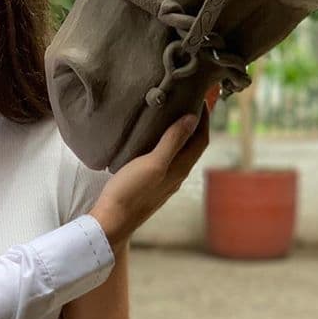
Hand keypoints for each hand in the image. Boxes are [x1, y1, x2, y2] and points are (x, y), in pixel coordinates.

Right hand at [89, 107, 208, 248]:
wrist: (112, 221)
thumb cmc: (130, 191)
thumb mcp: (153, 163)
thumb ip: (173, 141)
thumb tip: (193, 119)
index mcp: (181, 168)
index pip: (202, 139)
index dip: (205, 119)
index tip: (201, 98)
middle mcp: (177, 175)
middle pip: (193, 145)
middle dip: (195, 123)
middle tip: (188, 102)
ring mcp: (165, 181)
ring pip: (180, 152)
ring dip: (180, 133)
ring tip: (171, 115)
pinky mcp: (152, 183)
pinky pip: (167, 158)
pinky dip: (167, 143)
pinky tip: (153, 139)